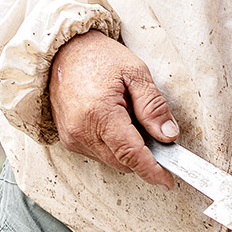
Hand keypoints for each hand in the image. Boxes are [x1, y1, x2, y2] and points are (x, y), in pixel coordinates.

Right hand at [48, 30, 177, 187]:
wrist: (63, 51)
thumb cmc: (99, 57)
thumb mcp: (136, 73)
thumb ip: (154, 107)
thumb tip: (169, 136)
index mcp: (100, 114)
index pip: (131, 154)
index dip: (152, 170)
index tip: (168, 181)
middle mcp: (81, 131)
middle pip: (122, 162)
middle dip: (144, 156)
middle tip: (158, 134)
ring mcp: (72, 138)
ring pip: (111, 160)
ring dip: (128, 150)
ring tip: (131, 117)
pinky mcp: (68, 139)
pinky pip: (98, 153)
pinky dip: (113, 146)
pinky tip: (116, 122)